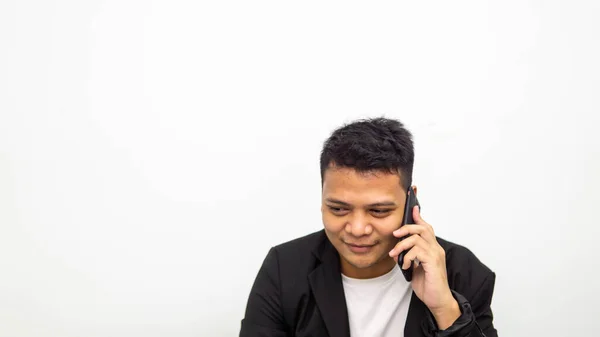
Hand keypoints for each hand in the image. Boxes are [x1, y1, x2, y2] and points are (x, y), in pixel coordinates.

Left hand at [388, 205, 460, 328]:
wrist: (437, 300)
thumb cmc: (428, 284)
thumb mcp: (415, 267)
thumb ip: (410, 255)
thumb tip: (398, 249)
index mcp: (432, 248)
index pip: (426, 228)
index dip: (419, 217)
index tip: (412, 208)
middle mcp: (436, 249)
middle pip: (422, 228)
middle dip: (406, 228)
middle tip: (395, 234)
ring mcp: (436, 255)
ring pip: (417, 238)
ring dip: (402, 245)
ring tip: (395, 255)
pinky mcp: (433, 263)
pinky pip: (417, 251)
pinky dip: (407, 257)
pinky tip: (404, 265)